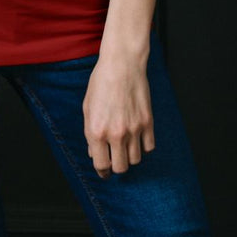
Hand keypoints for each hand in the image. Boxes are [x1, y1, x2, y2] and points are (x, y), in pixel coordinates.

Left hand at [82, 54, 155, 178]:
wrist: (122, 64)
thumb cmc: (101, 83)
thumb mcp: (87, 108)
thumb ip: (90, 135)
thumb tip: (95, 154)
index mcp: (96, 131)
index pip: (101, 166)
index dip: (102, 172)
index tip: (104, 171)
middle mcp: (116, 133)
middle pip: (120, 168)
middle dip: (116, 167)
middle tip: (115, 159)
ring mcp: (134, 129)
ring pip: (136, 160)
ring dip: (130, 156)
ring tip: (125, 146)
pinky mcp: (148, 122)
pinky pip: (149, 147)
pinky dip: (143, 147)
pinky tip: (137, 138)